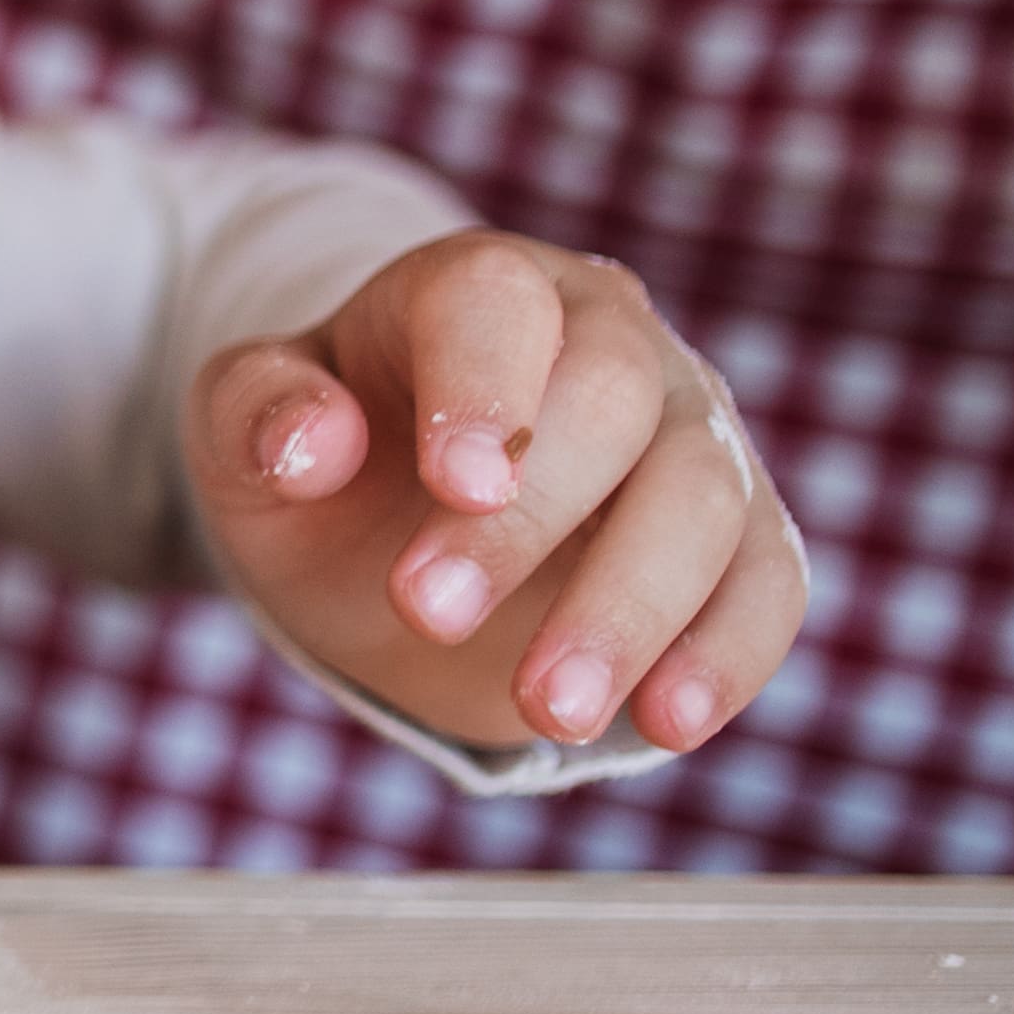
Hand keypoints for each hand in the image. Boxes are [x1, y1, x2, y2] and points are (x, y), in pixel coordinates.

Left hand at [191, 233, 805, 755]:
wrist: (393, 522)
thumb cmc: (323, 458)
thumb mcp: (245, 429)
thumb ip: (256, 412)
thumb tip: (312, 444)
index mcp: (480, 289)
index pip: (499, 303)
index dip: (484, 389)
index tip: (455, 487)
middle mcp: (609, 339)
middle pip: (614, 401)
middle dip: (528, 519)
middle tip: (427, 616)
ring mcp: (689, 431)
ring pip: (705, 498)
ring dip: (629, 611)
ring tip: (545, 711)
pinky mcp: (742, 532)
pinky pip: (767, 582)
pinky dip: (728, 653)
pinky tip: (664, 725)